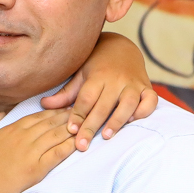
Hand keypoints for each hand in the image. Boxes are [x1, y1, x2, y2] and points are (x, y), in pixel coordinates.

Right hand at [0, 107, 77, 192]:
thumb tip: (1, 113)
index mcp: (11, 129)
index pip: (37, 116)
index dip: (52, 111)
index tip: (64, 107)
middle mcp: (24, 138)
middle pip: (50, 124)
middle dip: (66, 116)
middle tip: (81, 111)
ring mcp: (31, 154)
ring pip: (56, 136)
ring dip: (71, 129)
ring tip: (83, 124)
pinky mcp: (36, 170)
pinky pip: (57, 155)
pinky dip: (68, 147)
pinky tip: (78, 143)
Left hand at [42, 31, 157, 148]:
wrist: (122, 47)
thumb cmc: (96, 65)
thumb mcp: (79, 75)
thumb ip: (65, 93)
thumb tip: (43, 104)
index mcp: (98, 75)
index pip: (86, 98)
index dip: (78, 115)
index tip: (70, 130)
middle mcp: (117, 79)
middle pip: (103, 105)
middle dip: (92, 126)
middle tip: (82, 145)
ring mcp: (134, 84)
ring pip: (128, 104)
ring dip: (117, 120)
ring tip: (106, 136)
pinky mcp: (147, 88)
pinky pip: (150, 101)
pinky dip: (143, 111)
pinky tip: (131, 121)